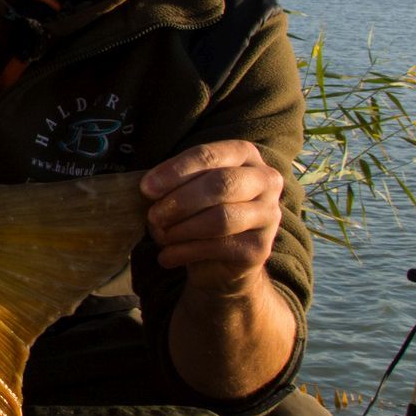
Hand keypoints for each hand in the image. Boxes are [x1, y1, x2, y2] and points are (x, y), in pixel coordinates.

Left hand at [142, 140, 283, 295]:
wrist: (219, 260)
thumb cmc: (197, 211)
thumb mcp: (185, 188)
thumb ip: (172, 182)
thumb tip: (149, 188)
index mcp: (245, 155)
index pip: (210, 155)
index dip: (176, 170)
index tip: (146, 188)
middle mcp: (265, 180)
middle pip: (221, 185)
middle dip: (180, 201)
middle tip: (152, 216)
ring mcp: (268, 215)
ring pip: (221, 218)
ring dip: (181, 229)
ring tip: (160, 236)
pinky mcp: (260, 248)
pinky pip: (219, 247)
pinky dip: (185, 252)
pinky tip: (166, 256)